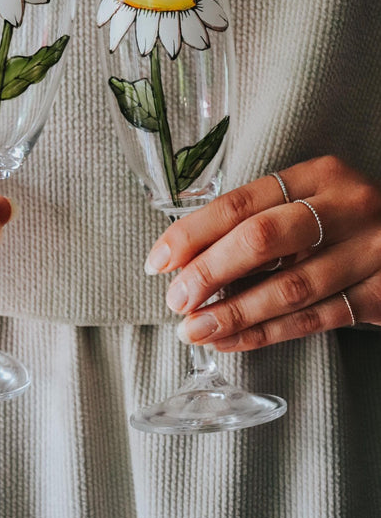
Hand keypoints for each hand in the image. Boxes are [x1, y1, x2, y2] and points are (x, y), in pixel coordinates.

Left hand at [145, 155, 380, 349]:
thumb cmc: (346, 222)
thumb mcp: (311, 202)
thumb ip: (259, 219)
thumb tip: (185, 258)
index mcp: (319, 176)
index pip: (241, 202)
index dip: (192, 233)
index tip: (157, 261)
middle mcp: (347, 207)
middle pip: (262, 238)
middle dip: (208, 272)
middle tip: (175, 300)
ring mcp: (370, 252)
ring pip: (288, 287)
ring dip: (232, 314)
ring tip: (193, 331)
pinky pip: (314, 319)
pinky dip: (266, 333)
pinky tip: (231, 341)